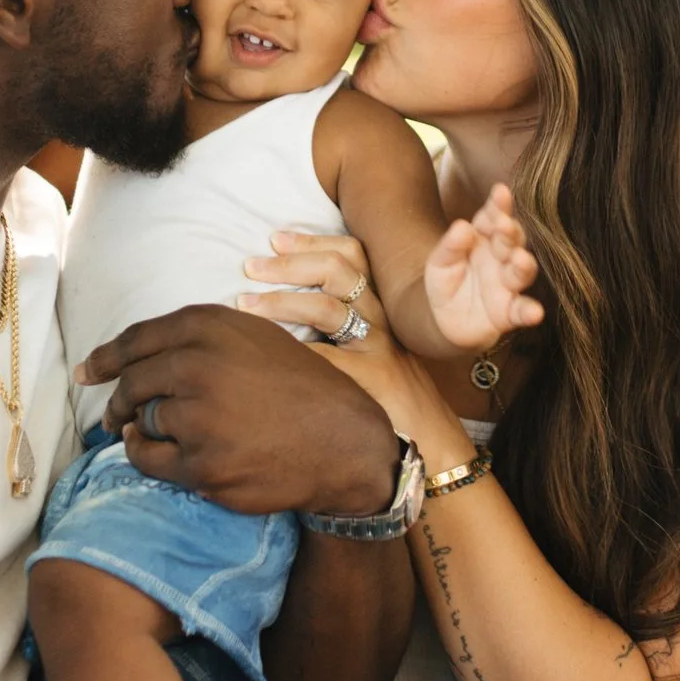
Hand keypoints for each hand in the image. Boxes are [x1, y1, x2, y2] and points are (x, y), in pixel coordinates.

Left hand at [75, 306, 401, 516]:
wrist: (342, 441)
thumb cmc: (298, 387)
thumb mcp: (254, 338)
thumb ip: (199, 339)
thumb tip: (133, 357)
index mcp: (208, 326)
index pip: (136, 340)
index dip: (105, 358)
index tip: (88, 371)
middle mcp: (197, 364)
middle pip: (132, 383)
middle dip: (118, 402)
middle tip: (114, 415)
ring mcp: (197, 415)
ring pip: (142, 421)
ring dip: (145, 429)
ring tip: (173, 435)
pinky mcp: (199, 463)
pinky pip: (148, 459)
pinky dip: (149, 457)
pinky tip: (167, 455)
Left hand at [236, 234, 464, 457]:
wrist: (434, 442)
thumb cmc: (392, 401)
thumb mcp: (370, 354)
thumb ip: (339, 333)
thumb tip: (281, 317)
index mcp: (380, 307)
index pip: (352, 255)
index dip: (312, 241)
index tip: (276, 238)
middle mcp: (381, 319)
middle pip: (339, 270)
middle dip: (291, 263)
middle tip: (251, 267)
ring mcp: (378, 347)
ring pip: (328, 307)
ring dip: (282, 301)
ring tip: (246, 304)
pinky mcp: (373, 379)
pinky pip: (325, 358)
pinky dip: (291, 350)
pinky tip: (264, 352)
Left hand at [424, 184, 543, 350]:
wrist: (442, 319)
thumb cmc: (445, 281)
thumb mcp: (439, 261)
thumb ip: (450, 245)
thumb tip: (462, 226)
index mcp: (485, 238)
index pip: (493, 217)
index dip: (499, 205)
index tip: (500, 191)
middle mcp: (501, 257)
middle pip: (512, 241)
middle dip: (510, 232)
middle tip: (503, 225)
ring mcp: (508, 284)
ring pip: (521, 272)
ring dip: (524, 265)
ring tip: (519, 259)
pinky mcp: (509, 312)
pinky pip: (522, 311)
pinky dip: (530, 311)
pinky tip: (535, 312)